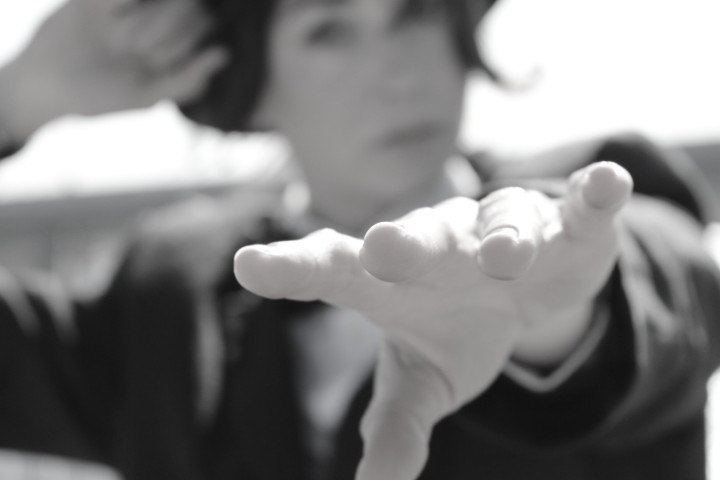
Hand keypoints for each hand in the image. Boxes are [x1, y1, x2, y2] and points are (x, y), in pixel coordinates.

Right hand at [0, 0, 226, 141]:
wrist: (45, 87)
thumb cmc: (101, 96)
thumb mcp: (147, 96)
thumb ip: (188, 80)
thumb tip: (224, 55)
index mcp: (172, 38)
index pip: (202, 21)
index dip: (184, 40)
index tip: (156, 63)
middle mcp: (154, 15)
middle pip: (186, 5)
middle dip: (167, 30)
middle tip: (137, 54)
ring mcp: (129, 3)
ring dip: (151, 18)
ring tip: (121, 42)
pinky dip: (125, 3)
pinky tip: (111, 16)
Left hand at [234, 161, 632, 479]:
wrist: (516, 292)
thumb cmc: (452, 330)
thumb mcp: (422, 383)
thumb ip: (396, 427)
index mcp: (390, 280)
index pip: (331, 268)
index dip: (292, 268)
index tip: (248, 264)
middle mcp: (440, 246)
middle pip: (414, 239)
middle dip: (402, 245)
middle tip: (378, 251)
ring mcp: (500, 231)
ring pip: (498, 226)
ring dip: (503, 238)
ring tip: (507, 258)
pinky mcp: (562, 228)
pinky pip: (576, 208)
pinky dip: (592, 197)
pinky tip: (608, 186)